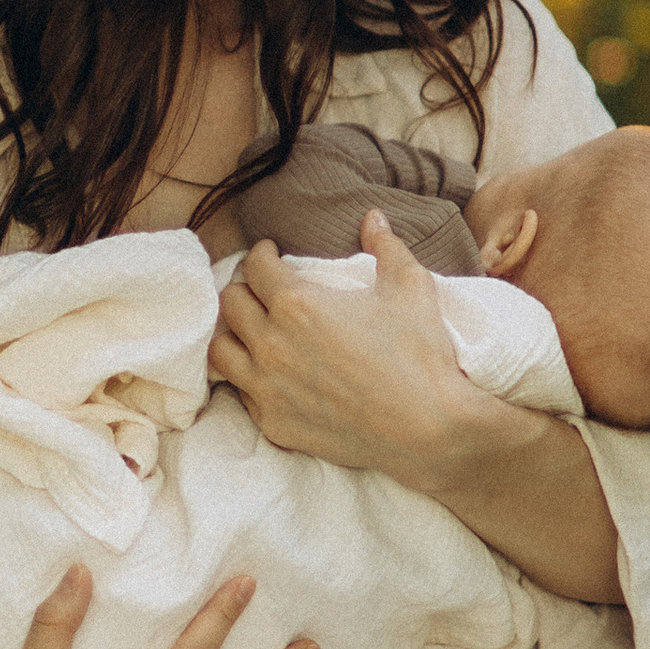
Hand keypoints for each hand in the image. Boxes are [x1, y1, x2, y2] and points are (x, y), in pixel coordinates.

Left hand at [212, 212, 625, 600]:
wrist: (429, 430)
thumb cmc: (421, 356)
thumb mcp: (411, 288)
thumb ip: (386, 247)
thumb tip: (373, 218)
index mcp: (297, 304)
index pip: (254, 266)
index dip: (261, 253)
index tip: (269, 254)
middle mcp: (271, 345)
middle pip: (230, 304)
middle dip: (244, 288)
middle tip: (262, 289)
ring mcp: (267, 388)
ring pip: (221, 351)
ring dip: (234, 334)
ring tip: (254, 329)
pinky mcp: (273, 423)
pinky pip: (241, 392)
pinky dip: (248, 377)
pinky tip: (269, 372)